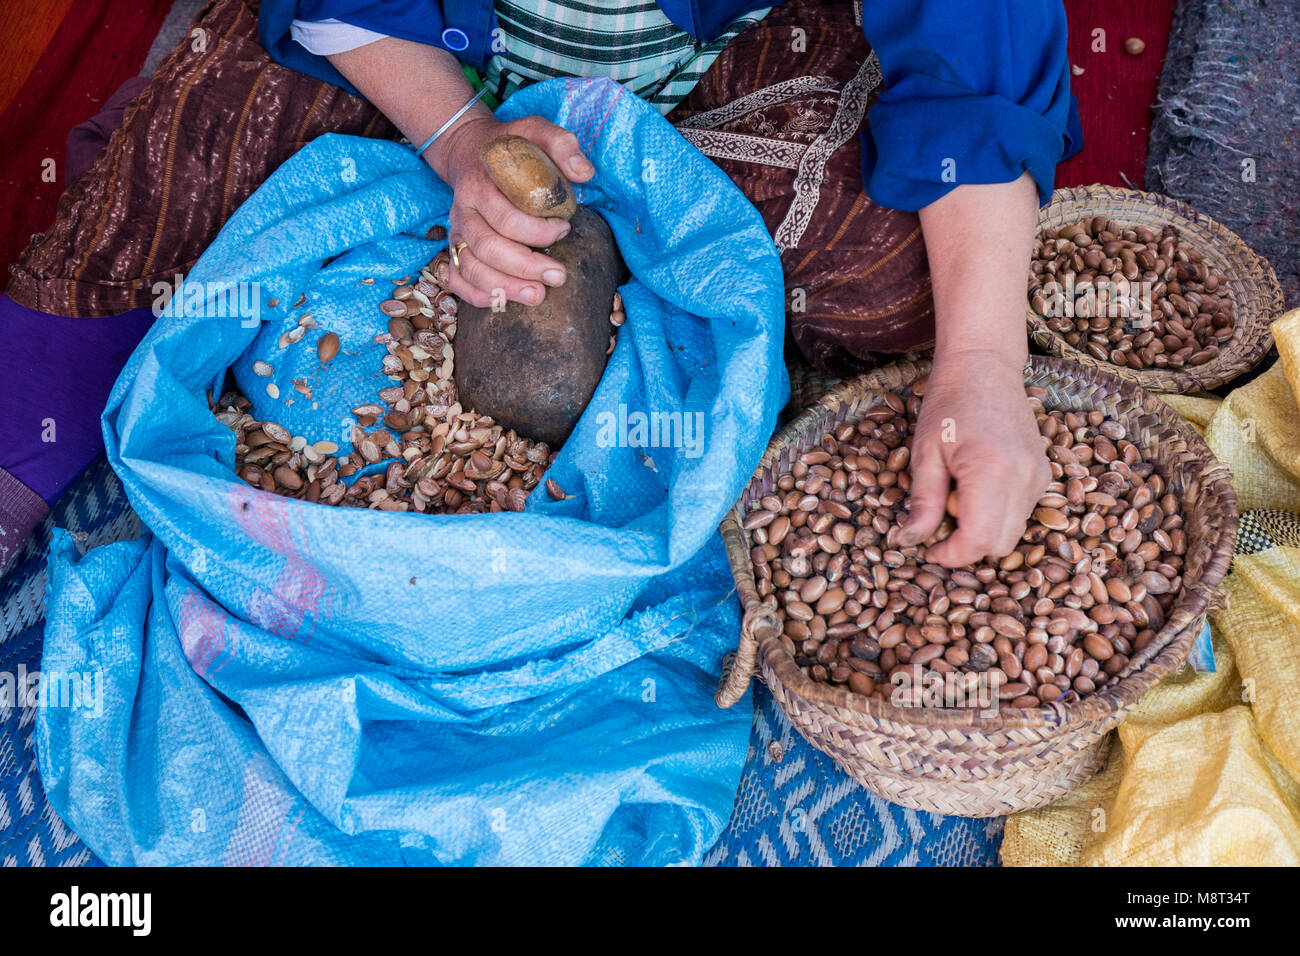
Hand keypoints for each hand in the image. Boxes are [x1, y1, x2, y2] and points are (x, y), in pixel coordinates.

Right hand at [434, 115, 594, 308]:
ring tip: (537, 296)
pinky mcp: (455, 247)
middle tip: (558, 276)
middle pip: (487, 246)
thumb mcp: (534, 131)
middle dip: (525, 266)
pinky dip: (476, 294)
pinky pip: (457, 278)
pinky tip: (503, 300)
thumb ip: (560, 144)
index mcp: (480, 183)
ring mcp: (456, 232)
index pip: (505, 215)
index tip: (564, 229)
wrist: (470, 150)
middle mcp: (463, 210)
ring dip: (504, 286)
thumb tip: (584, 172)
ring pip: (471, 267)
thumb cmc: (510, 147)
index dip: (536, 229)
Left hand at [898, 349, 1050, 566]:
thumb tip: (910, 542)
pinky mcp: (1043, 474)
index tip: (929, 549)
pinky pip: (1021, 513)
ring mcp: (1039, 476)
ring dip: (982, 529)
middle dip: (967, 546)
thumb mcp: (925, 453)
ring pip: (1013, 532)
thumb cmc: (948, 405)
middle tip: (939, 523)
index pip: (979, 540)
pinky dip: (997, 514)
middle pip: (1000, 545)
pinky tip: (975, 487)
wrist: (984, 367)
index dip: (951, 555)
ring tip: (956, 496)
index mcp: (991, 471)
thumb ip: (923, 501)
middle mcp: (1024, 477)